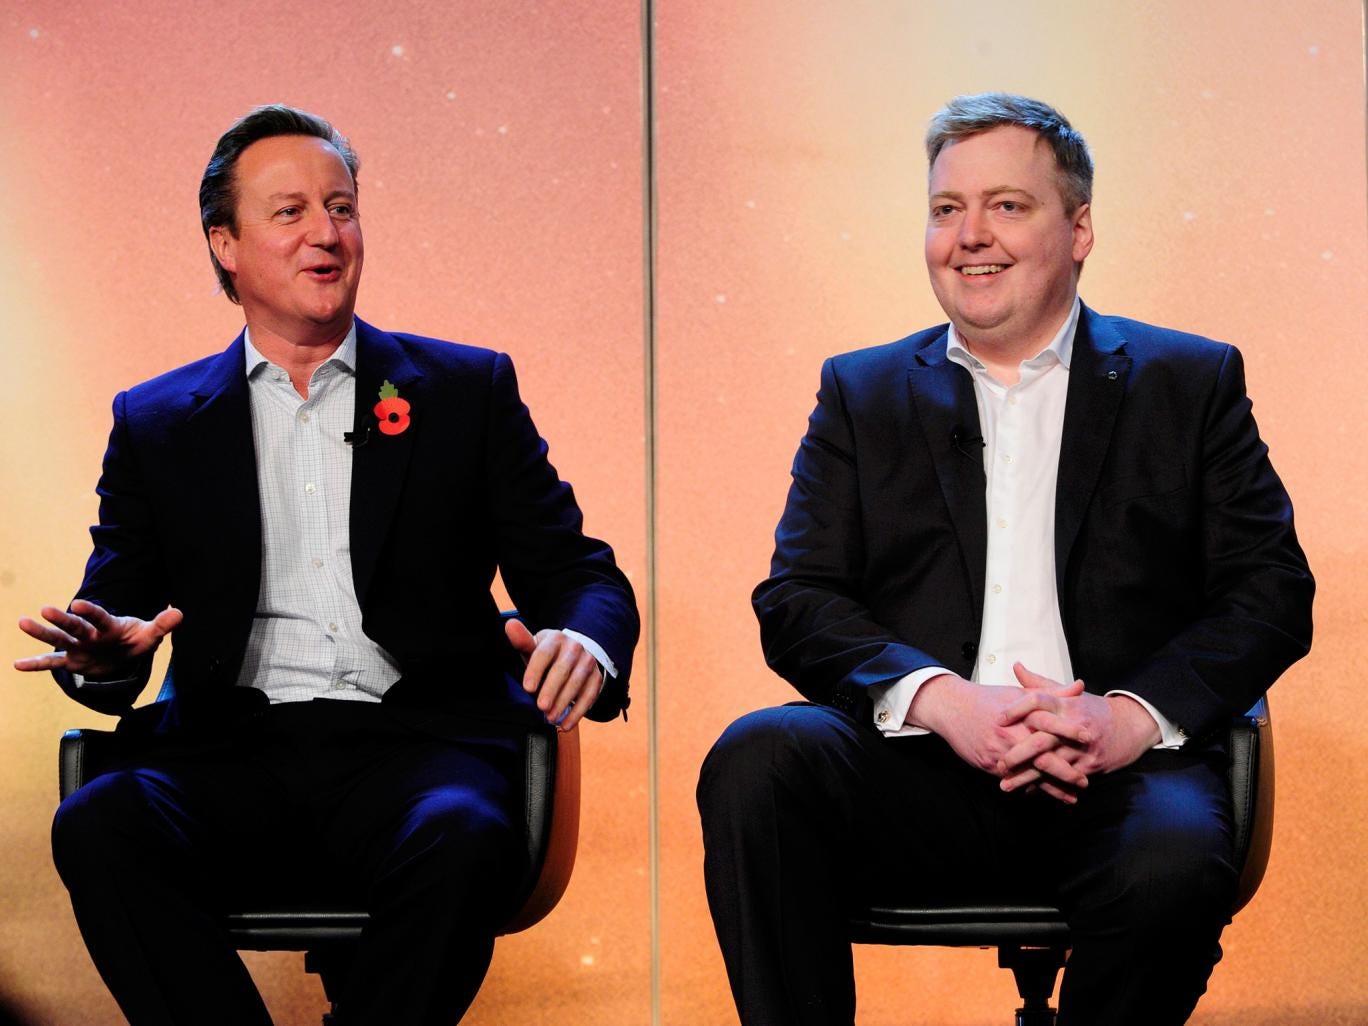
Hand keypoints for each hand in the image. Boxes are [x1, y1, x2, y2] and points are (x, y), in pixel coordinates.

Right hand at [14, 598, 181, 678]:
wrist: (125, 652)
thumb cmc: (135, 639)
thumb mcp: (150, 634)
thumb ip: (162, 625)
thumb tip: (179, 613)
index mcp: (109, 626)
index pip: (100, 617)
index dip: (91, 611)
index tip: (78, 603)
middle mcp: (90, 635)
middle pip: (75, 626)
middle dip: (62, 619)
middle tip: (45, 609)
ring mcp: (79, 647)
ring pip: (58, 639)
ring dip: (42, 632)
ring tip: (23, 622)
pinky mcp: (73, 661)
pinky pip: (53, 663)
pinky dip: (36, 664)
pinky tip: (17, 665)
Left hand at [505, 619, 603, 730]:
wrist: (574, 655)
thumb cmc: (547, 655)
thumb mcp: (534, 647)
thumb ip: (522, 641)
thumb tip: (509, 624)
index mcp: (555, 638)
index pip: (545, 653)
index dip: (536, 670)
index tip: (527, 688)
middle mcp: (574, 648)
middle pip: (562, 669)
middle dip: (551, 690)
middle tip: (541, 707)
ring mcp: (587, 662)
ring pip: (577, 682)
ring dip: (564, 702)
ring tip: (551, 718)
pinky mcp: (596, 677)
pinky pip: (590, 695)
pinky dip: (578, 712)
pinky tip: (566, 724)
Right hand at [907, 672, 1089, 781]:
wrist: (951, 707)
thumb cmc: (986, 699)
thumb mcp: (1018, 693)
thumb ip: (1051, 693)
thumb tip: (1079, 687)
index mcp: (1020, 714)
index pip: (1050, 723)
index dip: (1070, 731)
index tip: (1089, 739)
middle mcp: (1010, 734)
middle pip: (1042, 757)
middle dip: (1065, 772)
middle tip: (1084, 781)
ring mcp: (999, 751)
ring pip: (1029, 773)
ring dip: (1051, 787)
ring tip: (1070, 796)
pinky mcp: (989, 764)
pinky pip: (1013, 778)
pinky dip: (1029, 787)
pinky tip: (1043, 794)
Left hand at [997, 662, 1160, 798]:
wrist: (1130, 727)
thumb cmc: (1092, 710)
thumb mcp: (1069, 694)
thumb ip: (1039, 683)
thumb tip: (1016, 667)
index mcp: (1066, 704)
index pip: (1038, 702)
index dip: (1017, 708)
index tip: (998, 719)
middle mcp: (1073, 726)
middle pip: (1042, 740)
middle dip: (1018, 754)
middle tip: (999, 762)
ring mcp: (1082, 748)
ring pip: (1051, 765)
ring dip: (1027, 777)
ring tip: (1005, 784)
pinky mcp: (1089, 766)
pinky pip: (1064, 779)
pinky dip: (1046, 786)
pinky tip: (1028, 791)